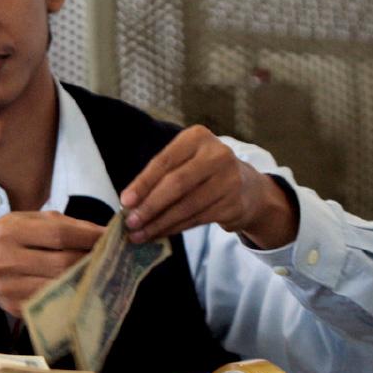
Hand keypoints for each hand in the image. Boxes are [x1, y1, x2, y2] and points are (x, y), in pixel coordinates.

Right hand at [0, 211, 103, 316]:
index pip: (59, 234)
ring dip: (84, 278)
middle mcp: (6, 260)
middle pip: (62, 263)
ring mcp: (9, 288)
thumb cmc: (9, 236)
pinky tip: (81, 285)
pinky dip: (70, 293)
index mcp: (10, 232)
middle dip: (89, 259)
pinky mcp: (14, 308)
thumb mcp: (29, 220)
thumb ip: (65, 223)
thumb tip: (103, 232)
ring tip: (98, 270)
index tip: (110, 237)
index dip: (88, 237)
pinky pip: (51, 302)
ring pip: (59, 285)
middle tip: (108, 256)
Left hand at [120, 125, 297, 248]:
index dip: (143, 183)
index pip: (164, 161)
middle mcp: (217, 154)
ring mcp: (229, 179)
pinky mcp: (233, 204)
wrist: (248, 188)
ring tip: (140, 235)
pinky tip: (159, 234)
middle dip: (150, 206)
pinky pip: (197, 219)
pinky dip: (174, 229)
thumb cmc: (204, 173)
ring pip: (186, 206)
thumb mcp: (185, 162)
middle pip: (176, 184)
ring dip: (160, 223)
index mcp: (198, 137)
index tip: (125, 201)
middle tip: (130, 223)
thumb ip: (161, 176)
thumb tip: (129, 203)